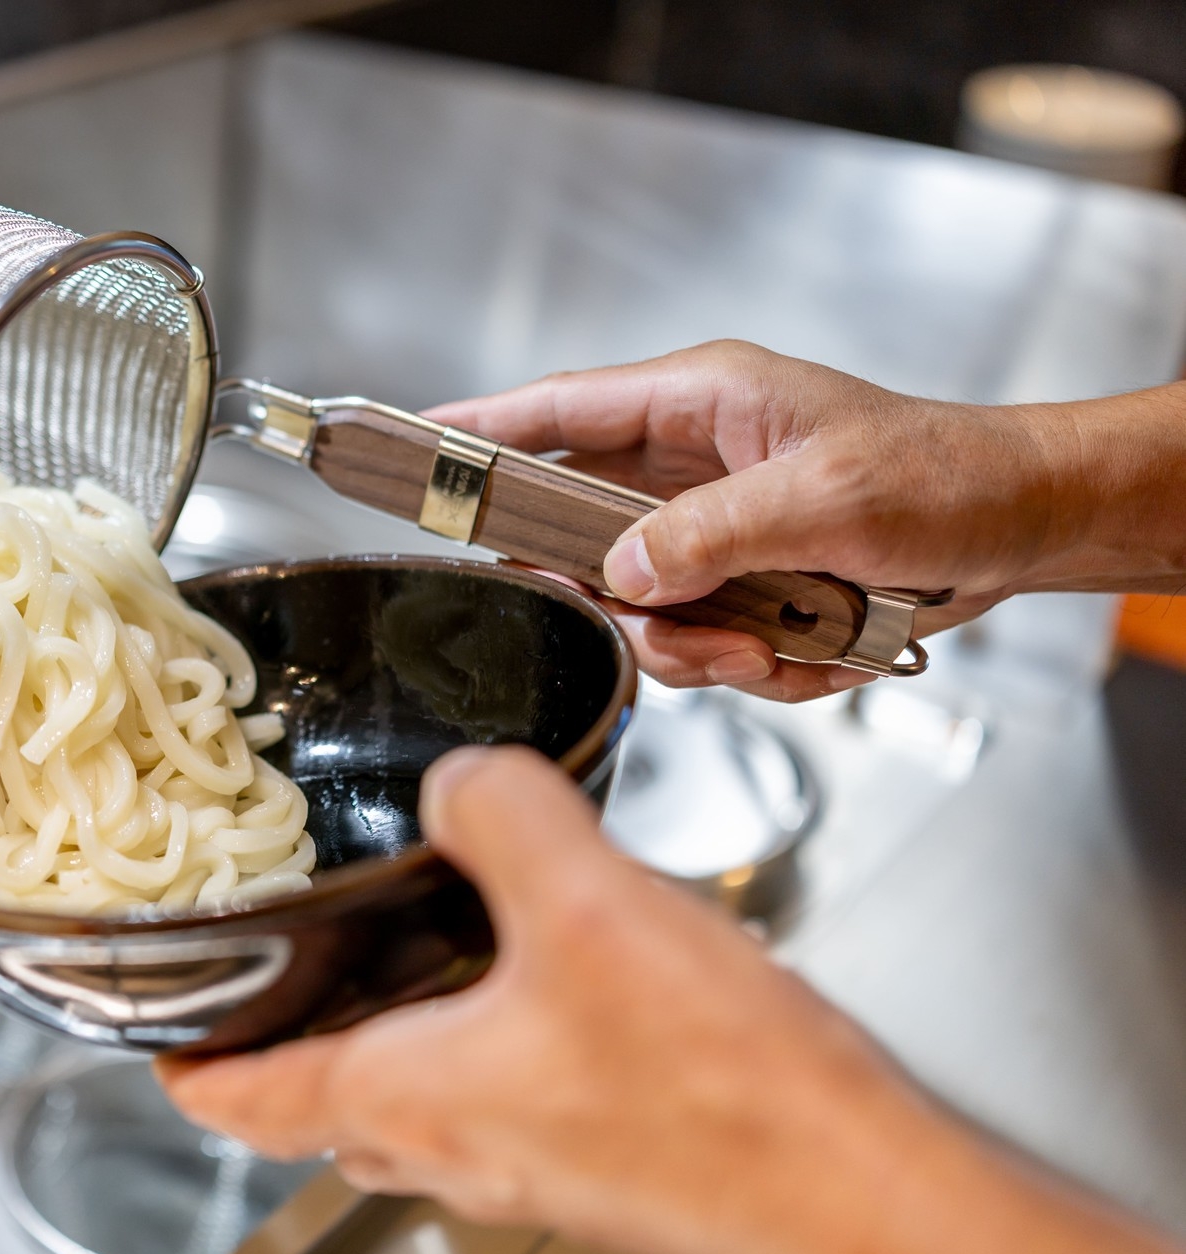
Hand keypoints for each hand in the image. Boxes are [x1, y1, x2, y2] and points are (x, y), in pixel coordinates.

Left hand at [155, 746, 1185, 1253]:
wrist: (858, 1191)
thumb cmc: (721, 1093)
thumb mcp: (586, 903)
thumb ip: (503, 815)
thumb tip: (464, 783)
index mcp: (403, 1096)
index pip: (234, 1095)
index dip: (177, 1052)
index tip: (150, 1017)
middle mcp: (451, 1144)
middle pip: (321, 1091)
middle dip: (291, 1023)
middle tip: (281, 947)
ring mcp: (525, 1158)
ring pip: (415, 1088)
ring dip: (395, 1017)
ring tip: (408, 925)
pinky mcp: (599, 1150)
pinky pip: (506, 1083)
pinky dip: (490, 1023)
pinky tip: (548, 953)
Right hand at [421, 340, 1185, 700]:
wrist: (1025, 527)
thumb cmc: (948, 474)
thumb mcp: (830, 498)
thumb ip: (712, 532)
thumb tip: (624, 573)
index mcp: (701, 403)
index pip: (558, 410)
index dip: (478, 430)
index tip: (413, 450)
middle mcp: (691, 464)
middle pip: (581, 533)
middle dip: (616, 596)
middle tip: (653, 620)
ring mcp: (712, 529)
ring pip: (636, 607)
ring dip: (697, 647)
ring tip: (767, 646)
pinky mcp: (740, 585)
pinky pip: (698, 643)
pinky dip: (750, 666)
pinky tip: (808, 651)